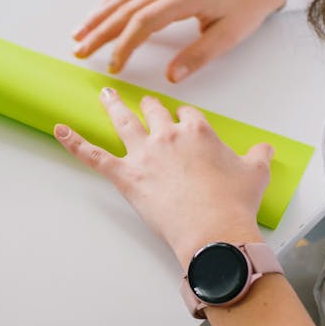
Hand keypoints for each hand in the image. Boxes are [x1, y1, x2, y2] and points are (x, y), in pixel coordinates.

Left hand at [54, 88, 271, 269]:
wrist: (214, 230)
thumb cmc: (234, 203)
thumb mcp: (255, 174)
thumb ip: (258, 156)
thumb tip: (265, 148)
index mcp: (198, 130)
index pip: (187, 114)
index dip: (184, 119)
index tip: (184, 123)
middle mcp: (168, 135)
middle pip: (154, 112)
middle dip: (150, 107)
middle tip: (146, 104)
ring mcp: (144, 154)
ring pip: (123, 122)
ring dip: (113, 106)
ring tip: (106, 95)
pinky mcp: (126, 176)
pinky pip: (94, 156)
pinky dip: (74, 143)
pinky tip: (59, 130)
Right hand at [72, 0, 285, 81]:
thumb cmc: (245, 10)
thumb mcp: (228, 37)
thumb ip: (198, 57)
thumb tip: (171, 77)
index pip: (143, 23)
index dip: (124, 45)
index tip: (113, 67)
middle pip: (125, 9)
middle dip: (99, 32)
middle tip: (80, 51)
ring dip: (98, 16)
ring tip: (79, 35)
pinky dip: (110, 4)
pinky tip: (99, 15)